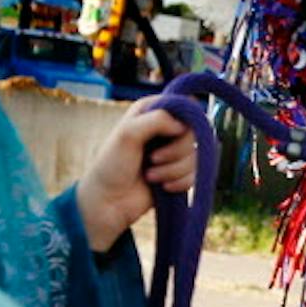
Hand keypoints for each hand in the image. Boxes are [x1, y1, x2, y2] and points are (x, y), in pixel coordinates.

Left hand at [74, 101, 198, 252]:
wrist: (109, 201)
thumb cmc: (112, 165)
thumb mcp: (128, 134)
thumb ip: (157, 120)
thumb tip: (183, 126)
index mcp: (151, 112)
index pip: (183, 105)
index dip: (183, 120)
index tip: (172, 133)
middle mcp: (164, 129)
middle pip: (193, 134)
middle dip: (176, 152)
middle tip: (153, 159)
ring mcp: (172, 152)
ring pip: (196, 156)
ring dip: (174, 170)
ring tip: (150, 176)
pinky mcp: (178, 173)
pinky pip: (195, 175)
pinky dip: (179, 183)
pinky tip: (162, 187)